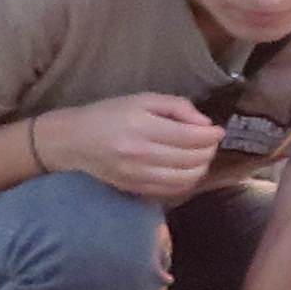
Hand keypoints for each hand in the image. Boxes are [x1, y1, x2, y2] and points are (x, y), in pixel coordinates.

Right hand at [35, 93, 223, 199]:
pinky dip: (187, 181)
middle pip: (192, 158)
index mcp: (142, 126)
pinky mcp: (134, 188)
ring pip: (186, 178)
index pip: (191, 136)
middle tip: (211, 142)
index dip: (211, 135)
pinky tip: (187, 170)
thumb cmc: (108, 114)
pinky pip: (172, 190)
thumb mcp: (141, 99)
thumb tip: (205, 123)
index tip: (218, 130)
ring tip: (202, 156)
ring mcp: (137, 175)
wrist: (72, 141)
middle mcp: (140, 153)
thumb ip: (176, 107)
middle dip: (209, 150)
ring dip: (201, 167)